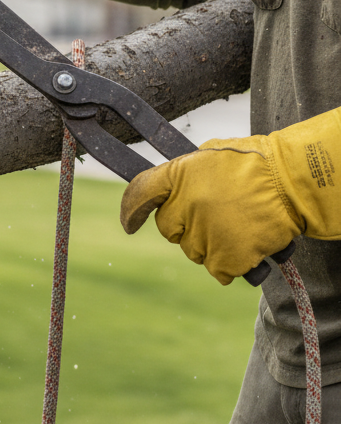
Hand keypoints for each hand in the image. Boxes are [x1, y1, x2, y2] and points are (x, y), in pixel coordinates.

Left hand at [120, 107, 340, 283]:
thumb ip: (186, 173)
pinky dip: (232, 262)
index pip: (140, 192)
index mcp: (178, 175)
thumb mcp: (210, 154)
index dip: (132, 209)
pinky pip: (219, 269)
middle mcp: (185, 205)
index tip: (130, 222)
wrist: (293, 181)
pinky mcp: (226, 257)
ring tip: (238, 225)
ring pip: (194, 250)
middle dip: (185, 225)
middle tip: (214, 214)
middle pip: (169, 228)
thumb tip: (173, 188)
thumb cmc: (256, 163)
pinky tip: (248, 245)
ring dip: (210, 244)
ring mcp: (204, 233)